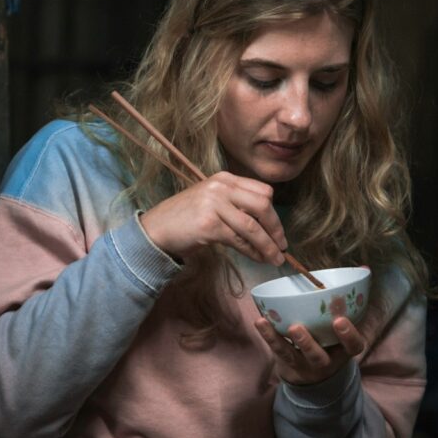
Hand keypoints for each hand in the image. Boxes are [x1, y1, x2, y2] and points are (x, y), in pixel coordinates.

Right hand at [138, 171, 286, 264]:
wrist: (156, 229)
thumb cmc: (185, 218)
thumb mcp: (212, 201)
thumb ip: (235, 204)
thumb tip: (266, 224)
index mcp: (224, 179)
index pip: (262, 190)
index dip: (274, 212)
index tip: (278, 230)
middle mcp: (220, 187)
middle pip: (263, 205)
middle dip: (276, 228)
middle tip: (281, 246)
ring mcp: (214, 204)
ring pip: (252, 226)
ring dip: (267, 245)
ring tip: (275, 259)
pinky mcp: (209, 225)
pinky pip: (239, 240)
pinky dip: (252, 252)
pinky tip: (257, 258)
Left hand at [254, 316, 365, 384]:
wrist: (314, 373)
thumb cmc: (331, 340)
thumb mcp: (342, 332)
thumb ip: (345, 309)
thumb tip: (359, 272)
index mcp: (343, 351)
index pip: (353, 347)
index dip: (349, 335)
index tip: (340, 320)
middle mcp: (325, 362)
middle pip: (318, 357)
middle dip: (307, 344)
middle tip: (296, 328)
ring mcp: (304, 365)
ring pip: (292, 356)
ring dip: (278, 340)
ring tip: (266, 323)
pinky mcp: (287, 362)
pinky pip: (277, 351)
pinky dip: (268, 335)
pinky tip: (260, 321)